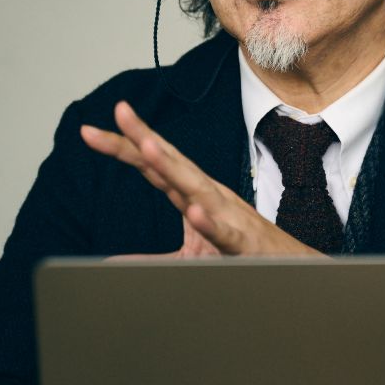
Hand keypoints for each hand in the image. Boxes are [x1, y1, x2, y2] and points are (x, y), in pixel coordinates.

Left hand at [80, 100, 322, 256]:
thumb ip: (150, 258)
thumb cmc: (243, 256)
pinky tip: (194, 212)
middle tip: (118, 112)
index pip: (155, 166)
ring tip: (146, 148)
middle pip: (171, 164)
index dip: (127, 145)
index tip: (92, 130)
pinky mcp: (243, 244)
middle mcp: (210, 196)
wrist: (292, 271)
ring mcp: (227, 216)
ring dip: (172, 167)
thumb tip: (109, 264)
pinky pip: (224, 233)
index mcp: (194, 195)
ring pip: (196, 188)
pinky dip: (209, 221)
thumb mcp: (189, 257)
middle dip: (143, 138)